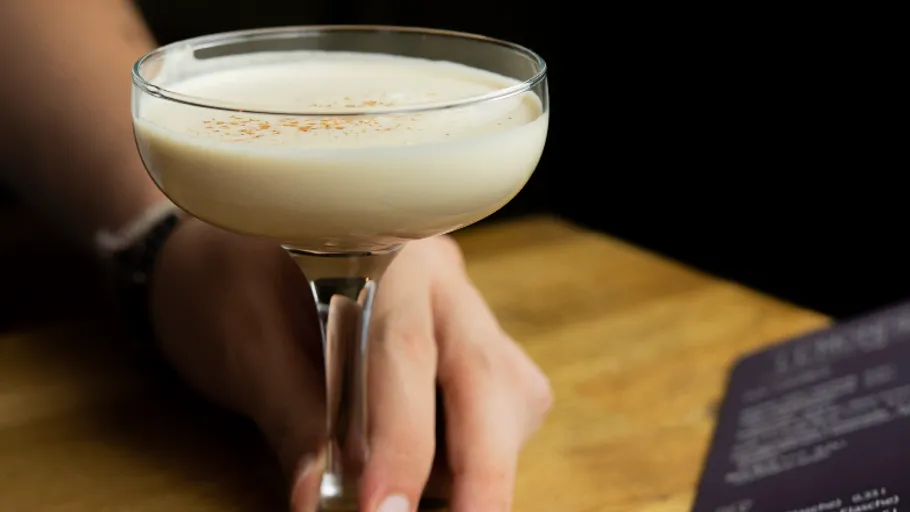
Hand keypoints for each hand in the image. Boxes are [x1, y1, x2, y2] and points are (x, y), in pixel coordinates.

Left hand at [150, 217, 553, 511]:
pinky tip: (433, 467)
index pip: (404, 350)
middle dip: (482, 466)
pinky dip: (479, 445)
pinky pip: (503, 398)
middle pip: (485, 372)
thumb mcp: (243, 349)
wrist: (226, 257)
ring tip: (424, 496)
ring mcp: (461, 306)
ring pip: (508, 389)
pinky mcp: (468, 340)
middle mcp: (437, 277)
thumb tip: (320, 501)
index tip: (382, 510)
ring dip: (483, 457)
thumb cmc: (227, 289)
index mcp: (380, 253)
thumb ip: (291, 417)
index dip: (401, 439)